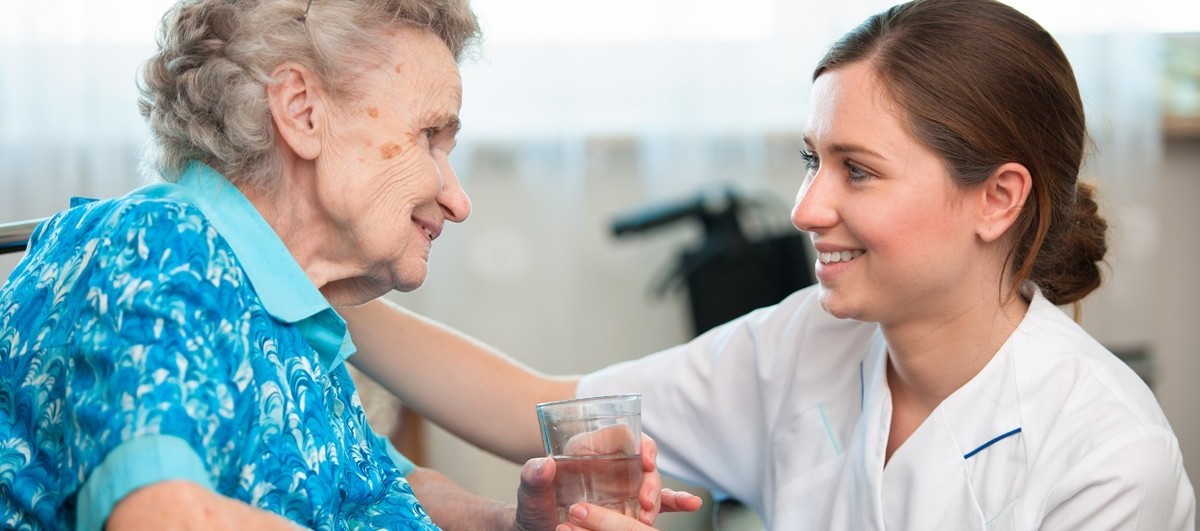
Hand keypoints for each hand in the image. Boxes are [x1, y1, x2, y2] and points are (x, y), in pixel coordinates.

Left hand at [513, 436, 701, 530]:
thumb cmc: (532, 510)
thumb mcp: (529, 495)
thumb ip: (531, 478)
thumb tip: (543, 464)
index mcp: (590, 452)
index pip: (624, 437)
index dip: (641, 444)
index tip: (646, 460)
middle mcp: (611, 467)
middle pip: (643, 464)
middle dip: (651, 481)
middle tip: (646, 503)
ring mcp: (623, 490)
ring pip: (651, 486)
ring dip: (658, 499)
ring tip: (648, 517)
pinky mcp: (629, 510)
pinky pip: (657, 504)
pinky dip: (674, 503)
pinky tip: (690, 504)